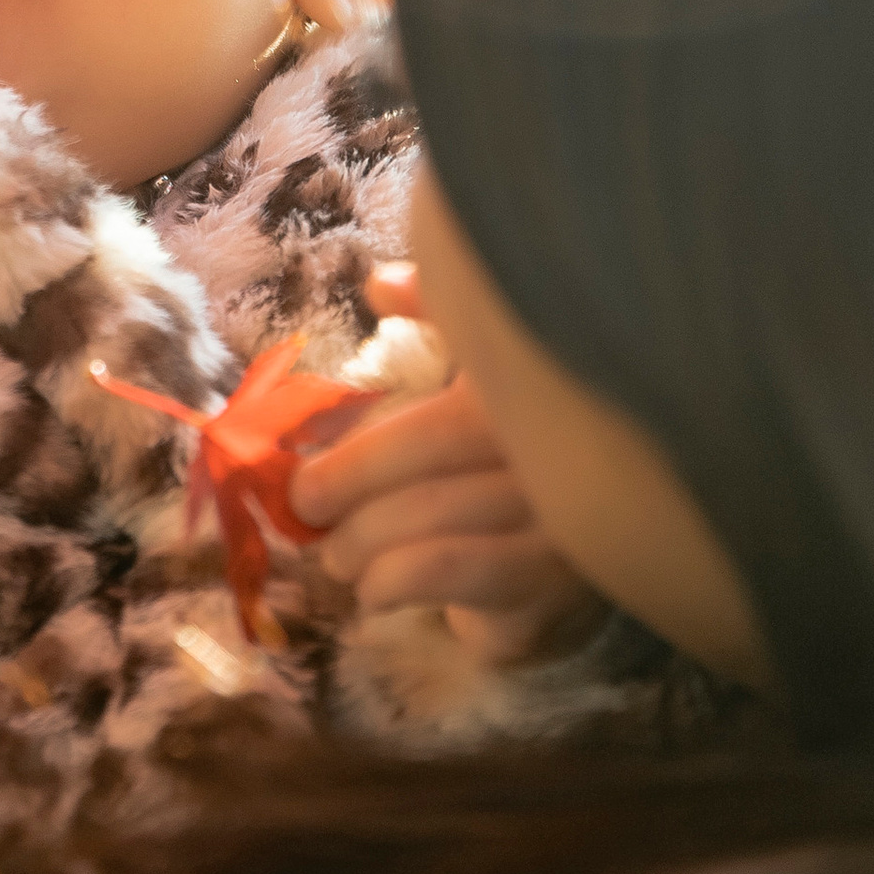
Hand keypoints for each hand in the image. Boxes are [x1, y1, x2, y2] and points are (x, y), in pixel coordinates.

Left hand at [286, 263, 604, 666]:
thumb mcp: (469, 391)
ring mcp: (561, 512)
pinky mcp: (548, 582)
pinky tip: (374, 589)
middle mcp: (557, 437)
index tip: (311, 456)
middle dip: (347, 478)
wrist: (567, 585)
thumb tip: (383, 283)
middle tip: (307, 507)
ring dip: (359, 539)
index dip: (371, 410)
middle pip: (430, 439)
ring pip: (430, 510)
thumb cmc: (500, 476)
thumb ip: (437, 326)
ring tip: (336, 556)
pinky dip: (388, 579)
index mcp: (530, 378)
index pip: (444, 364)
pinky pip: (443, 568)